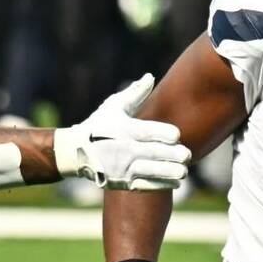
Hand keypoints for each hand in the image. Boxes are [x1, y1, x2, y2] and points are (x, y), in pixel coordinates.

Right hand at [53, 74, 191, 190]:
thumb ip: (135, 93)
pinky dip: (163, 184)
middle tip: (187, 155)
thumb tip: (150, 76)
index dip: (168, 134)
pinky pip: (146, 185)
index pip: (151, 132)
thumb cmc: (98, 126)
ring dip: (172, 172)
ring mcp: (123, 167)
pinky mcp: (122, 182)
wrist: (75, 153)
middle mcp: (125, 149)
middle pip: (156, 152)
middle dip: (176, 155)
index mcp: (125, 129)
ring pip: (153, 171)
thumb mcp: (113, 106)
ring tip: (184, 171)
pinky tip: (176, 182)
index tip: (177, 136)